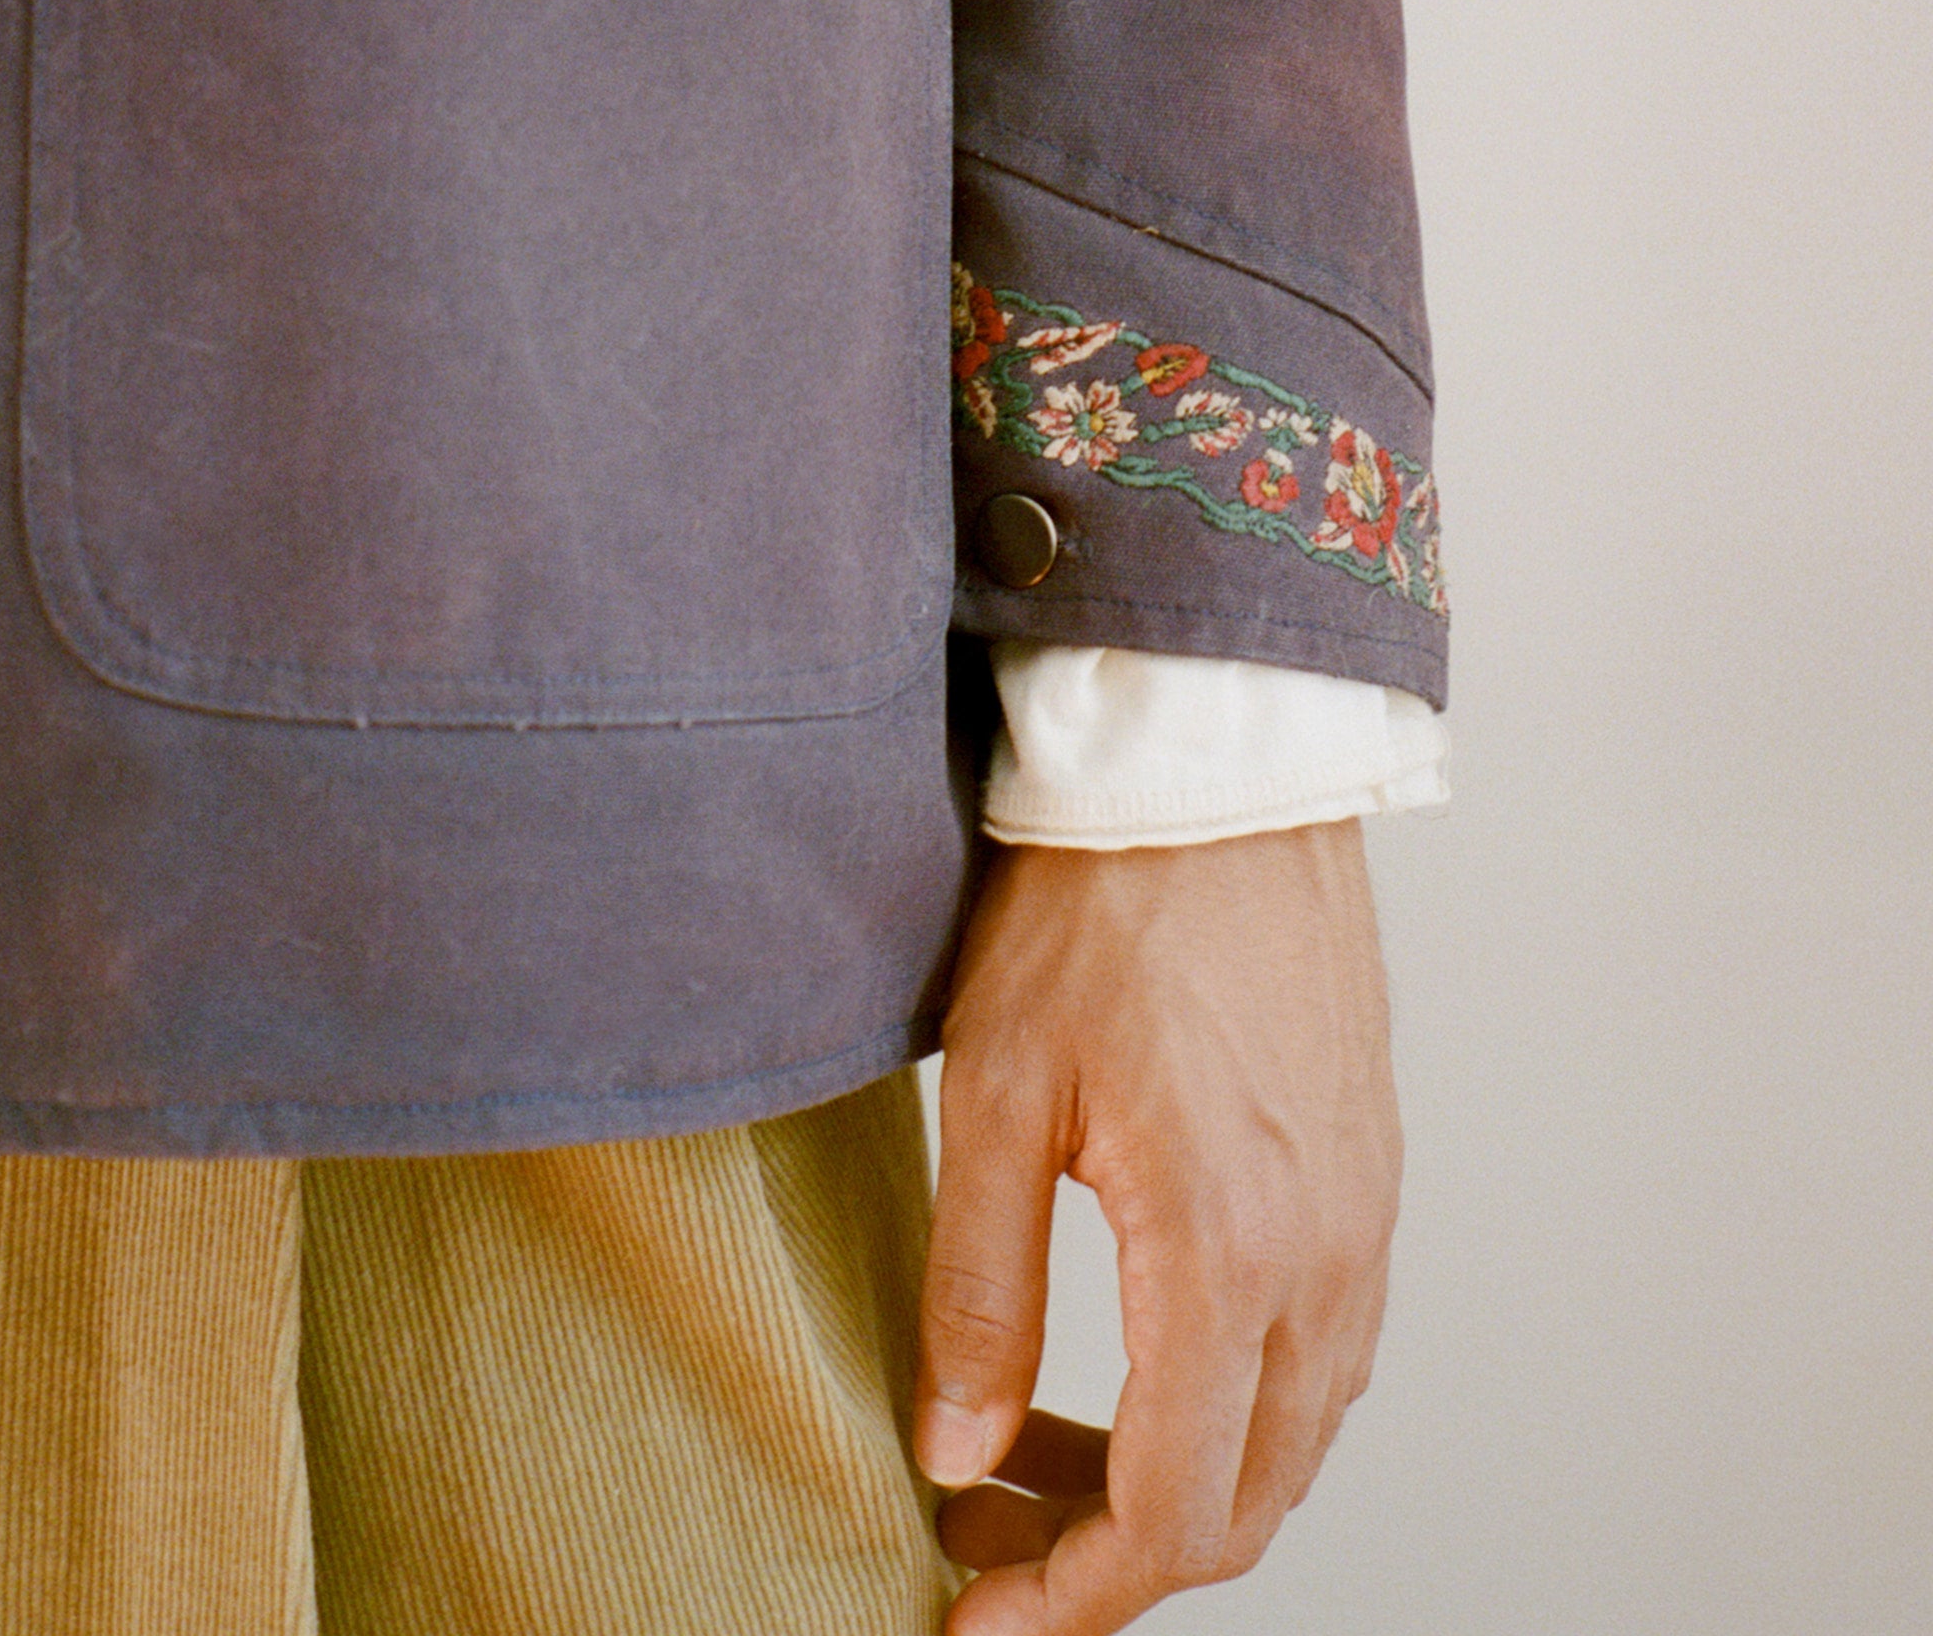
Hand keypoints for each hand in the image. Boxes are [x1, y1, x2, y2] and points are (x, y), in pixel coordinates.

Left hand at [914, 822, 1399, 1628]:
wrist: (1217, 772)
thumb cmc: (1099, 905)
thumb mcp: (996, 1091)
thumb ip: (979, 1290)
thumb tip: (954, 1454)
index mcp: (1228, 1251)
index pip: (1173, 1513)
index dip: (1074, 1597)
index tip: (980, 1616)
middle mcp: (1324, 1260)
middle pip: (1246, 1506)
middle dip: (1114, 1558)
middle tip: (986, 1535)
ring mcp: (1364, 1223)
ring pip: (1292, 1440)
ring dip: (1175, 1485)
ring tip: (1033, 1452)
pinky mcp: (1370, 1181)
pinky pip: (1320, 1357)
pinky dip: (1231, 1408)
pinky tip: (1131, 1373)